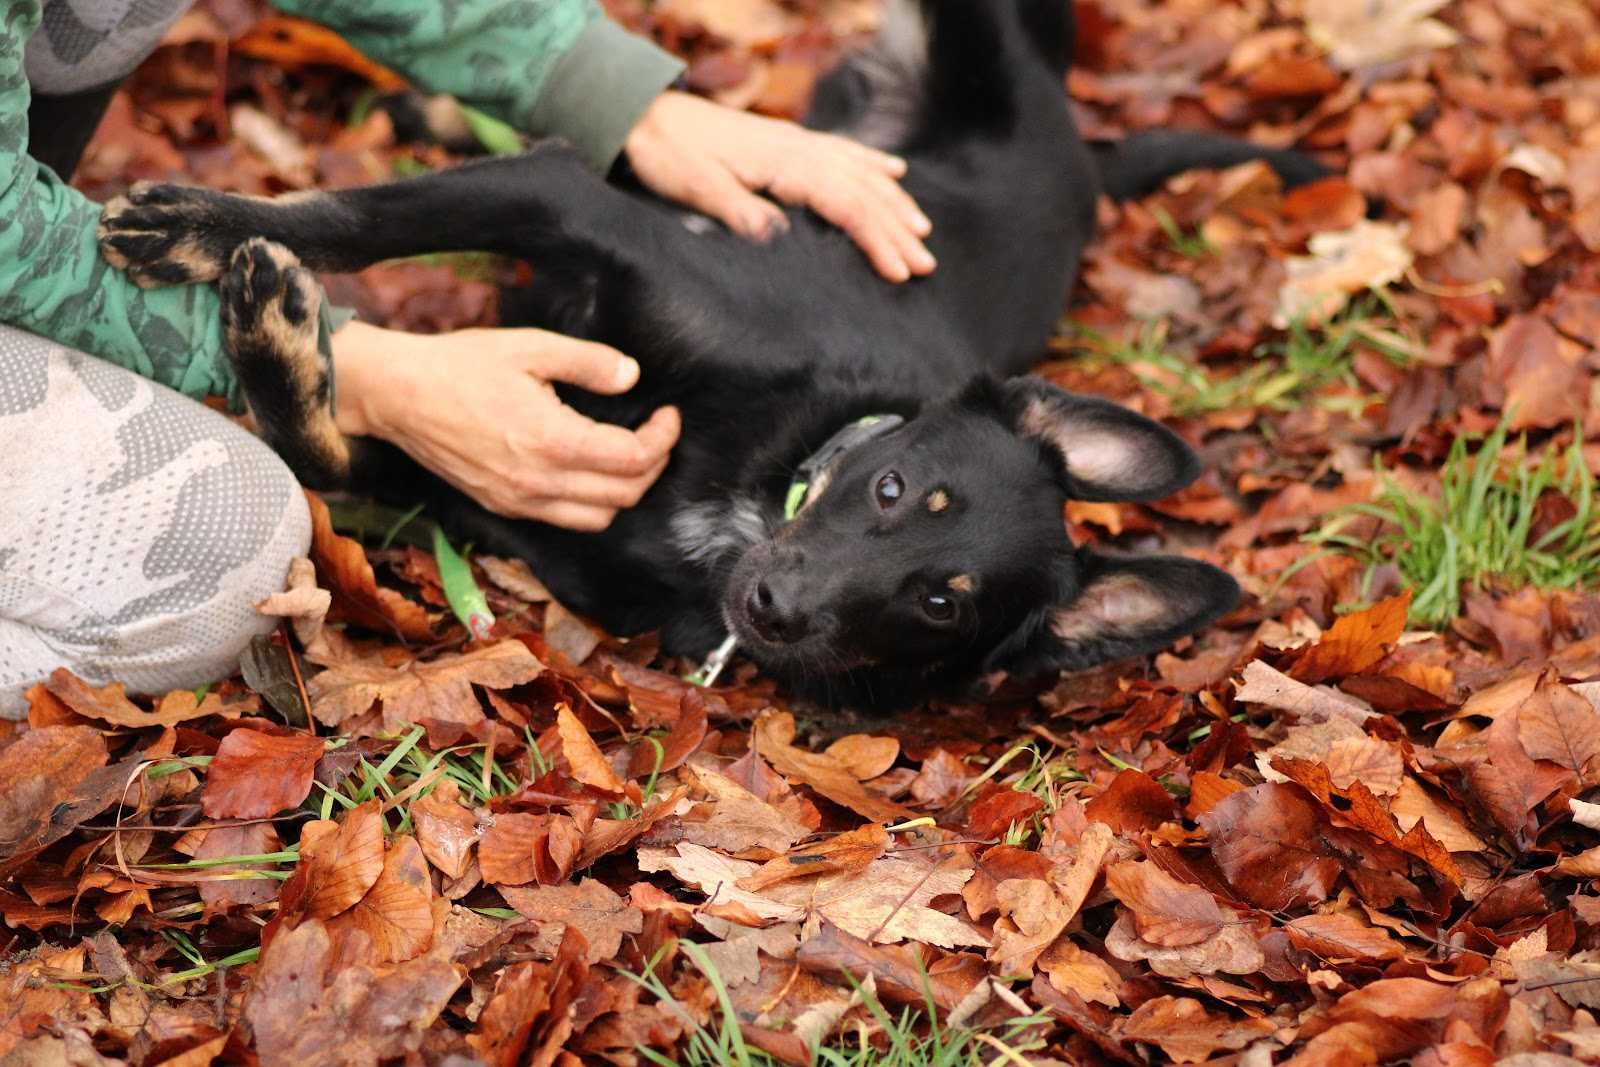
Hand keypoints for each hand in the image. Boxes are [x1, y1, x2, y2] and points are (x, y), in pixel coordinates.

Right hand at [332, 321, 680, 530]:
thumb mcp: (531, 346)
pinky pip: (564, 520)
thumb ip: (588, 362)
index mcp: (551, 441)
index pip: (633, 459)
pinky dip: (591, 503)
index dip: (663, 438)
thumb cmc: (461, 365)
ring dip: (624, 491)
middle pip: (624, 496)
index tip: (668, 414)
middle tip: (655, 433)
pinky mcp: (503, 507)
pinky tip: (589, 470)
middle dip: (652, 465)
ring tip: (628, 455)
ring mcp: (519, 501)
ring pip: (598, 518)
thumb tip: (631, 376)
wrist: (397, 394)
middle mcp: (538, 483)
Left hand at [624, 90, 935, 282]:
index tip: (899, 273)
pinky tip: (895, 172)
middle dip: (897, 229)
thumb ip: (738, 211)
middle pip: (863, 191)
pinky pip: (844, 152)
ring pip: (860, 172)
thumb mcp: (697, 188)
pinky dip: (873, 163)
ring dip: (894, 202)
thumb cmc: (670, 155)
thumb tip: (776, 237)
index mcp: (785, 164)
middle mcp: (800, 150)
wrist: (646, 116)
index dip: (877, 240)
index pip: (846, 205)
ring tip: (923, 230)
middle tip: (926, 264)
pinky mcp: (788, 142)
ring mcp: (797, 143)